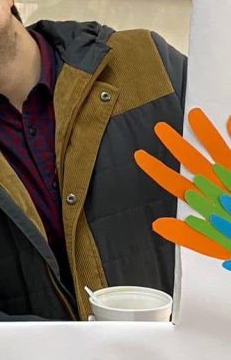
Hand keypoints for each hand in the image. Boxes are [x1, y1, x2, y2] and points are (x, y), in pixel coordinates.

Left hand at [135, 108, 230, 267]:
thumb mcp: (216, 245)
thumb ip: (187, 236)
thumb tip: (156, 224)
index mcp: (204, 201)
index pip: (175, 182)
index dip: (157, 169)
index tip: (138, 155)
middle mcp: (217, 184)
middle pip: (192, 160)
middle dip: (176, 144)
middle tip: (160, 127)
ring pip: (218, 150)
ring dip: (207, 132)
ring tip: (194, 114)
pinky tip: (230, 121)